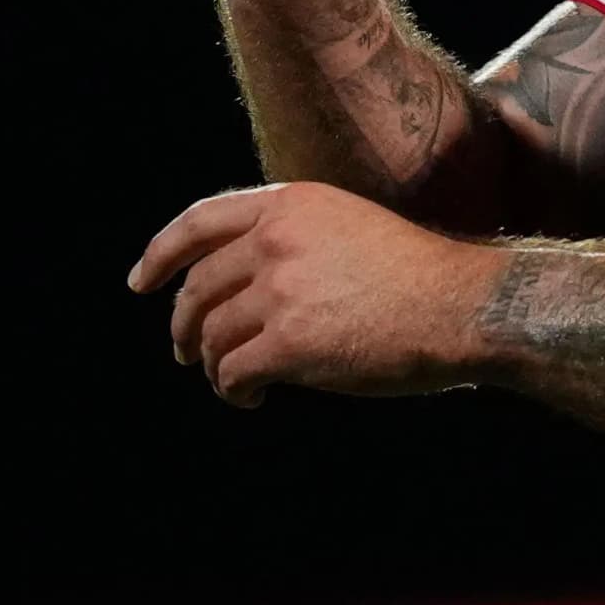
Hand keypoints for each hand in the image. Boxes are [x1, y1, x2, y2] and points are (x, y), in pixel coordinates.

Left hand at [127, 181, 490, 406]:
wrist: (463, 305)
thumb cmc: (422, 277)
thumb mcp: (351, 227)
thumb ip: (297, 240)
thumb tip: (244, 287)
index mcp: (290, 205)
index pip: (200, 222)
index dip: (161, 253)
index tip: (141, 281)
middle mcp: (276, 241)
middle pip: (199, 287)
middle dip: (184, 324)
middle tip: (185, 350)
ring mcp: (280, 291)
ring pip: (211, 335)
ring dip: (211, 363)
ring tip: (229, 380)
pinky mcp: (288, 343)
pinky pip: (233, 372)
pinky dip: (233, 391)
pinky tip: (252, 399)